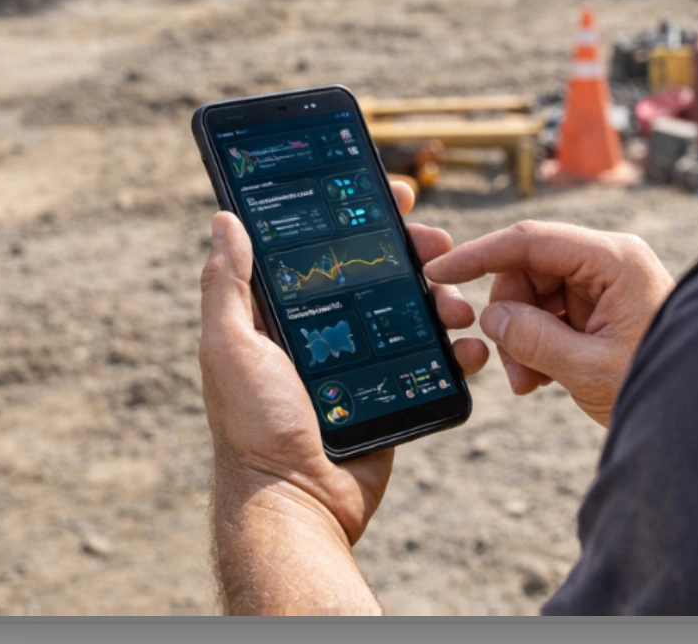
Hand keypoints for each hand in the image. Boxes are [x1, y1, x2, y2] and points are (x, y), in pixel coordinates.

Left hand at [198, 181, 488, 545]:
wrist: (295, 504)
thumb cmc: (252, 427)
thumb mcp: (229, 347)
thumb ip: (226, 285)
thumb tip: (224, 219)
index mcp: (284, 314)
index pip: (325, 248)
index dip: (359, 216)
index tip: (393, 192)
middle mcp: (326, 333)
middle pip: (381, 273)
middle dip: (415, 251)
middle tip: (440, 241)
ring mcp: (364, 365)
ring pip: (415, 313)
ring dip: (444, 298)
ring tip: (458, 305)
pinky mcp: (395, 396)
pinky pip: (435, 364)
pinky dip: (460, 351)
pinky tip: (473, 345)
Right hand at [425, 222, 674, 426]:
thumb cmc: (659, 384)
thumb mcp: (588, 370)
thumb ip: (533, 339)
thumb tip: (492, 317)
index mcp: (614, 260)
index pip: (532, 241)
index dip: (480, 255)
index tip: (440, 271)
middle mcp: (610, 262)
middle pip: (529, 270)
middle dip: (509, 317)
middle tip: (512, 368)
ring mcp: (607, 284)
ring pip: (535, 295)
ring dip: (522, 338)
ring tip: (531, 382)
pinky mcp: (603, 308)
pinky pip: (551, 314)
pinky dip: (538, 344)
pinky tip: (542, 378)